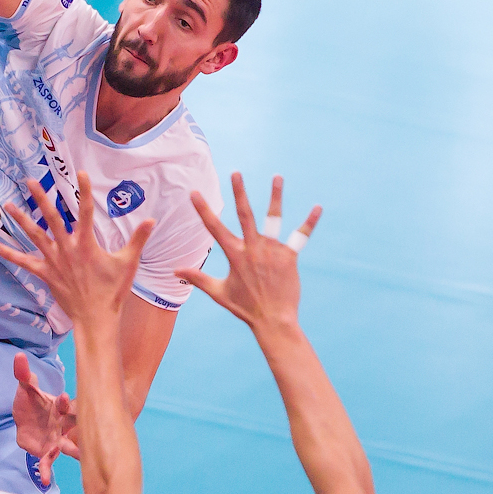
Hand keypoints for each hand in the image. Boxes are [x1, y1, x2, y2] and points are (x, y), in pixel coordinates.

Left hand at [0, 172, 154, 324]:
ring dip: (22, 219)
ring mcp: (54, 261)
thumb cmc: (112, 291)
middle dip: (41, 198)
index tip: (81, 172)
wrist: (96, 317)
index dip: (85, 191)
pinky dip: (10, 254)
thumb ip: (138, 239)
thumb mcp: (128, 263)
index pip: (86, 211)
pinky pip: (24, 262)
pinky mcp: (45, 274)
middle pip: (52, 218)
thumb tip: (151, 219)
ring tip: (9, 205)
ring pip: (35, 235)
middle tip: (31, 181)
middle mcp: (67, 249)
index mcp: (87, 244)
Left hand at [12, 353, 77, 483]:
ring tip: (76, 455)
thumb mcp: (26, 388)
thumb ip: (23, 374)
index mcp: (60, 409)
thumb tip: (18, 356)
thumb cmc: (32, 403)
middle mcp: (62, 425)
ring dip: (71, 451)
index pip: (66, 405)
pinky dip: (46, 472)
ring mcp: (56, 440)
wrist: (25, 419)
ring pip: (67, 447)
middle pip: (73, 428)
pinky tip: (44, 481)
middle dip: (77, 429)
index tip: (63, 397)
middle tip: (83, 431)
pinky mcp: (46, 452)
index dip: (65, 402)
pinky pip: (47, 463)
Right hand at [175, 174, 320, 332]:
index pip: (214, 228)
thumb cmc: (245, 308)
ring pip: (273, 218)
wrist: (273, 320)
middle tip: (236, 173)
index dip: (203, 210)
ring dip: (275, 196)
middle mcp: (252, 249)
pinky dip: (309, 222)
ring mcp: (272, 251)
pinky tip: (317, 208)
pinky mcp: (289, 257)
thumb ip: (197, 278)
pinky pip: (300, 236)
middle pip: (245, 214)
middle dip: (239, 192)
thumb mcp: (218, 292)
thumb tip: (175, 272)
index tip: (194, 193)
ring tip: (277, 176)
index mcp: (234, 255)